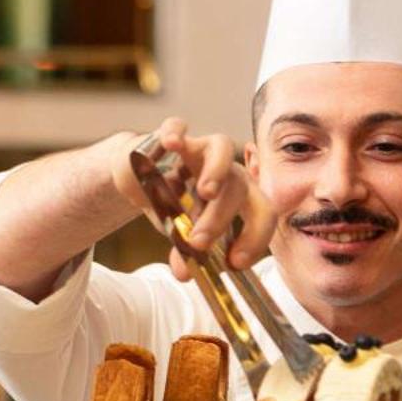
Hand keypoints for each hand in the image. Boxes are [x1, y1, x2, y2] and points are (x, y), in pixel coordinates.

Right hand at [119, 118, 275, 280]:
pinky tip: (170, 145)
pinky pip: (177, 126)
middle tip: (199, 243)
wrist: (139, 173)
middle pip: (240, 187)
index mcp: (238, 195)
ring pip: (221, 148)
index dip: (255, 237)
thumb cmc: (171, 201)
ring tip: (204, 193)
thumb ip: (184, 250)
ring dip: (216, 171)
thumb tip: (183, 275)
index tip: (234, 263)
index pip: (262, 212)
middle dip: (222, 217)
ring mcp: (200, 149)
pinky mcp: (172, 135)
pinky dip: (175, 133)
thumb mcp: (180, 231)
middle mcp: (226, 170)